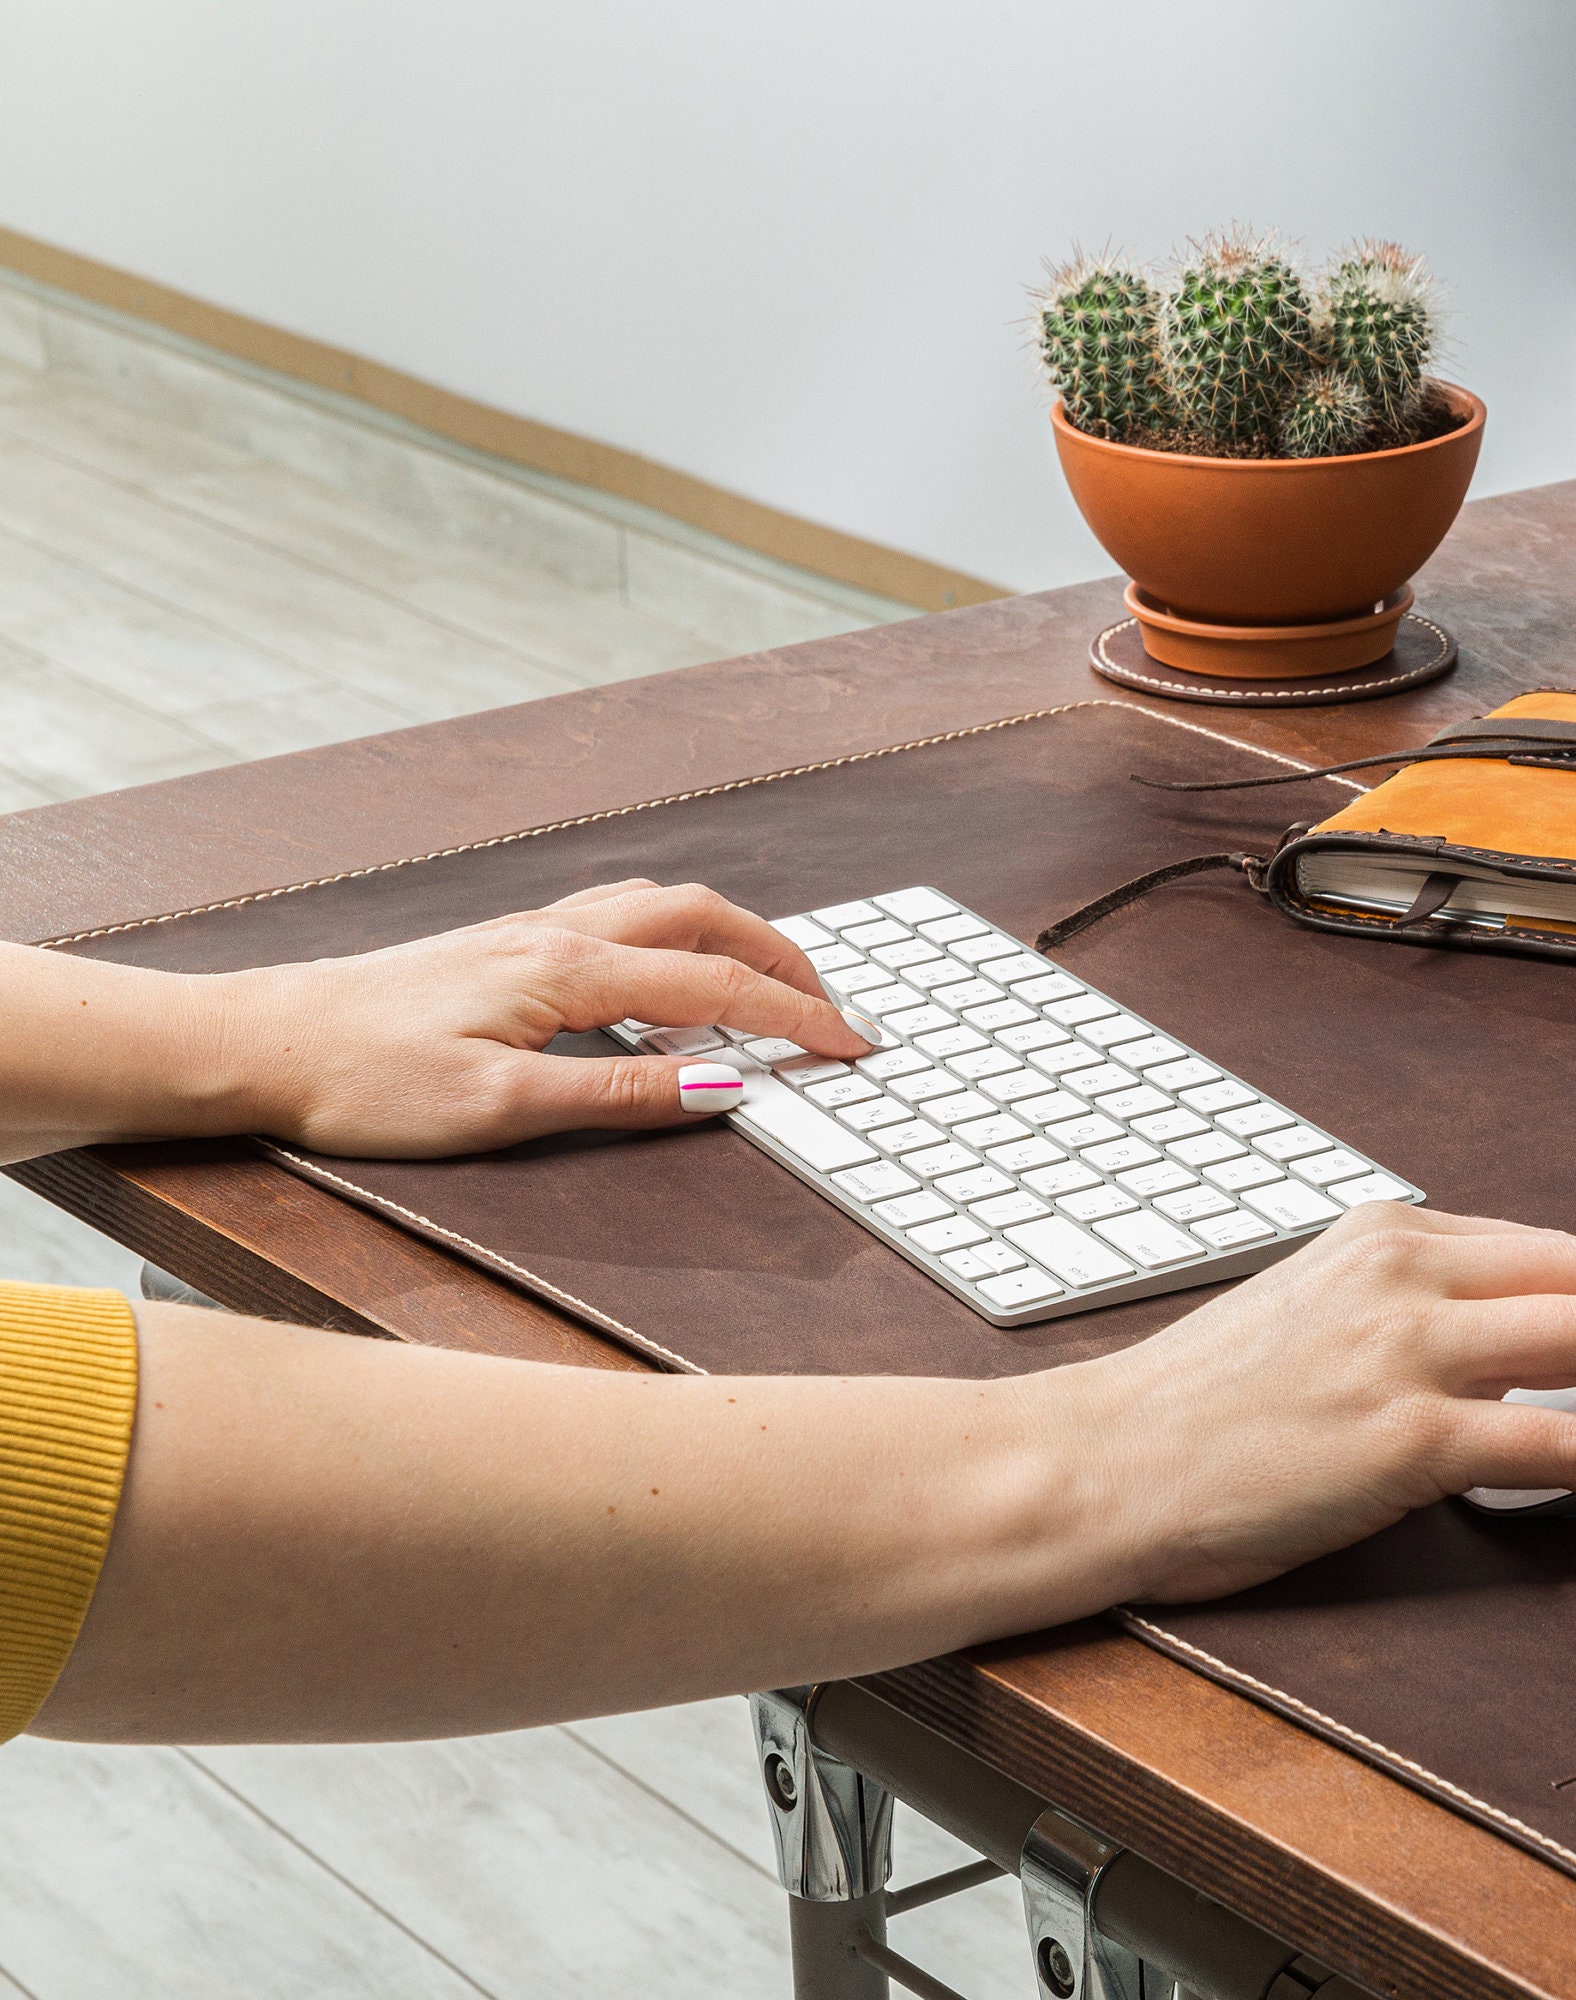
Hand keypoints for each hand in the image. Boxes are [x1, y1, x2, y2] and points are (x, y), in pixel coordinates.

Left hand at [207, 879, 871, 1156]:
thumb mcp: (499, 1108)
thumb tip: (722, 1086)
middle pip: (705, 918)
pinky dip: (673, 939)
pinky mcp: (502, 946)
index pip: (718, 987)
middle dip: (782, 956)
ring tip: (767, 985)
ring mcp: (529, 933)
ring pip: (662, 907)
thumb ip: (619, 1093)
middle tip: (831, 1005)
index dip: (796, 1017)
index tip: (854, 1043)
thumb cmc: (364, 1081)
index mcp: (570, 972)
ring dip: (731, 937)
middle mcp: (558, 935)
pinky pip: (619, 920)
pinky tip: (662, 982)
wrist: (259, 1043)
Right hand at [1065, 1205, 1575, 1601]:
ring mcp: (1406, 1350)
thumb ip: (1406, 1315)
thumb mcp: (1309, 1318)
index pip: (1557, 1247)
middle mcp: (1405, 1272)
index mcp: (1386, 1235)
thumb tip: (1511, 1357)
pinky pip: (1563, 1443)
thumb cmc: (1192, 1414)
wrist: (1096, 1467)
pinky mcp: (1405, 1437)